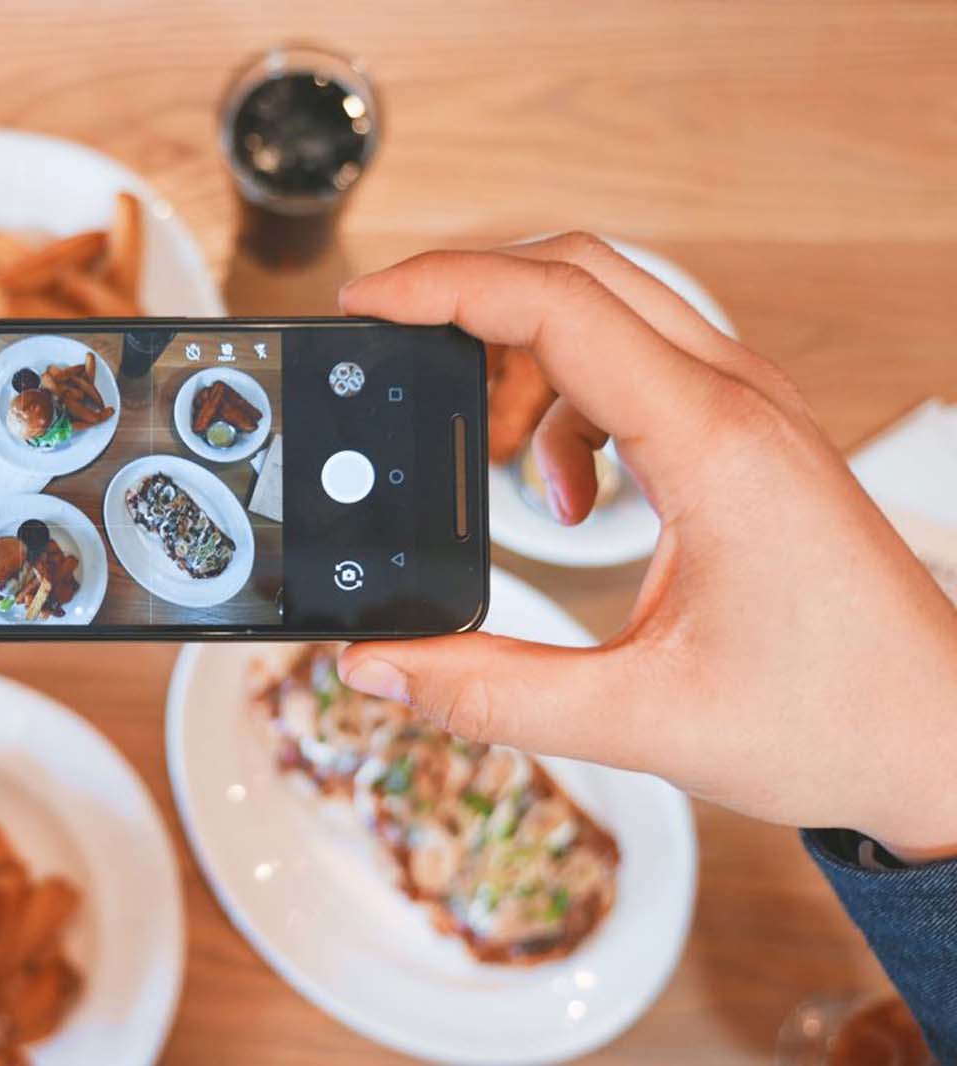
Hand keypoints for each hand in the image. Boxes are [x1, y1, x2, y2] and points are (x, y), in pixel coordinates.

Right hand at [337, 233, 956, 860]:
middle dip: (470, 296)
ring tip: (483, 450)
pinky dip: (569, 404)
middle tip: (396, 348)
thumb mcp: (640, 720)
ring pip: (608, 308)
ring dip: (521, 354)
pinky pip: (635, 364)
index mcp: (712, 444)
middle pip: (579, 271)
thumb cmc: (834, 719)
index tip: (367, 304)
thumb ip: (492, 693)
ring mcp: (748, 408)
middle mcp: (736, 400)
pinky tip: (570, 495)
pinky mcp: (747, 434)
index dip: (445, 287)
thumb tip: (380, 663)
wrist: (941, 736)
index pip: (558, 305)